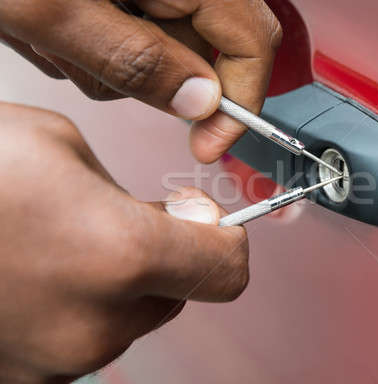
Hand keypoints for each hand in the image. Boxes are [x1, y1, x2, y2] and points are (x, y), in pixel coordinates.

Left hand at [0, 0, 281, 161]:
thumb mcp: (51, 7)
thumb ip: (133, 59)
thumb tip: (199, 102)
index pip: (251, 40)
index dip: (240, 102)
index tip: (209, 143)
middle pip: (197, 50)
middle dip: (144, 75)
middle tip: (80, 57)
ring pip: (158, 50)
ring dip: (106, 61)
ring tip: (50, 31)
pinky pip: (130, 35)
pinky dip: (92, 43)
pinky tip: (54, 22)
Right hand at [0, 103, 248, 382]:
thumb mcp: (61, 147)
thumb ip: (131, 195)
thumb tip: (167, 221)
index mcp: (120, 255)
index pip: (227, 270)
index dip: (224, 239)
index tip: (204, 219)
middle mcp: (95, 324)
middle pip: (180, 295)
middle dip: (165, 256)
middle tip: (118, 219)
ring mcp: (55, 362)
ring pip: (132, 319)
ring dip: (118, 284)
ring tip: (58, 244)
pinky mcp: (22, 377)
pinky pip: (84, 338)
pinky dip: (78, 308)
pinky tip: (35, 274)